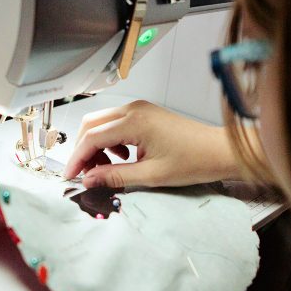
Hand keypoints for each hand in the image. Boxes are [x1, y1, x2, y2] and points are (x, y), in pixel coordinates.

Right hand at [64, 100, 238, 187]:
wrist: (220, 151)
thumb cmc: (193, 161)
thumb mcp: (151, 175)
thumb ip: (115, 176)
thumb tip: (89, 180)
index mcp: (135, 121)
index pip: (92, 137)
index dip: (77, 158)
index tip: (70, 176)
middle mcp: (134, 109)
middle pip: (92, 125)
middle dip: (83, 150)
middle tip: (84, 174)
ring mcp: (140, 109)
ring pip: (102, 123)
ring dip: (96, 145)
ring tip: (105, 168)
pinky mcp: (145, 114)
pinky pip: (116, 124)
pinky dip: (110, 141)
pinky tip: (120, 158)